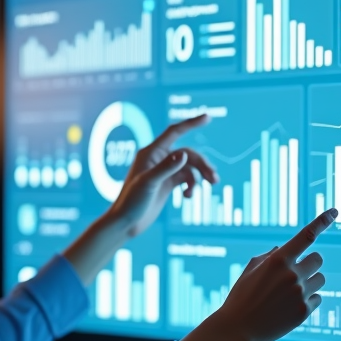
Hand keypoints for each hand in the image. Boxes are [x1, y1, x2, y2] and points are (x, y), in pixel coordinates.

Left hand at [106, 114, 217, 238]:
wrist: (126, 222)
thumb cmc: (132, 201)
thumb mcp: (149, 183)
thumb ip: (166, 168)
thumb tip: (183, 154)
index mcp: (151, 153)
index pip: (174, 132)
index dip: (191, 123)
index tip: (208, 117)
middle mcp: (158, 159)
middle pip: (188, 154)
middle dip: (203, 164)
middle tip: (214, 179)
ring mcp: (164, 172)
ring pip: (190, 166)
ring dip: (201, 175)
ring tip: (212, 185)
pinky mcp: (167, 184)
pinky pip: (187, 178)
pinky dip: (192, 186)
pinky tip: (188, 197)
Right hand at [180, 208, 337, 340]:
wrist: (237, 327)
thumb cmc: (241, 296)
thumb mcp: (250, 270)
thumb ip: (270, 256)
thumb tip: (284, 248)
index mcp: (278, 260)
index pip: (306, 236)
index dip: (322, 222)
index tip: (335, 210)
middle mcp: (292, 274)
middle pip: (318, 259)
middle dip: (309, 263)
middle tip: (297, 272)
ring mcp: (300, 293)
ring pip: (320, 279)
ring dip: (310, 282)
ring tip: (290, 293)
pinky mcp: (304, 311)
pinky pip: (317, 298)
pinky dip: (307, 301)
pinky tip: (290, 307)